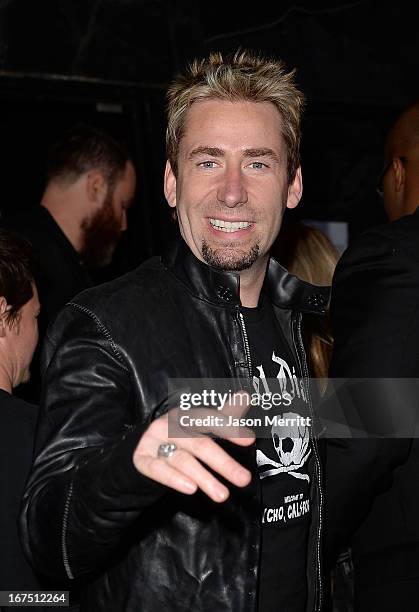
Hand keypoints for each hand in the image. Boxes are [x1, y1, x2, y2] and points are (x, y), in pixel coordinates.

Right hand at [133, 392, 254, 502]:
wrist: (140, 451)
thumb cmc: (176, 440)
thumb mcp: (199, 428)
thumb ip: (224, 416)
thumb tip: (245, 395)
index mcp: (185, 415)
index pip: (209, 420)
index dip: (229, 429)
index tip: (249, 440)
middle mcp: (169, 425)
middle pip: (200, 444)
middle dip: (224, 463)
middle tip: (244, 479)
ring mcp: (153, 442)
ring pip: (183, 460)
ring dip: (204, 478)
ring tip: (222, 494)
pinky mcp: (141, 460)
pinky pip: (158, 469)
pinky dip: (174, 479)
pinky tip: (191, 488)